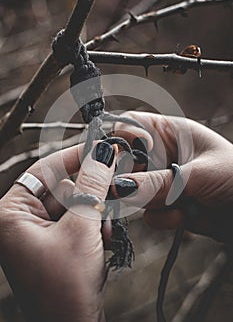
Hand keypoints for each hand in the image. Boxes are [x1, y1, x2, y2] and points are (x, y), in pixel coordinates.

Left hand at [0, 142, 116, 321]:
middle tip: (116, 186)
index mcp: (12, 213)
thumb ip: (93, 185)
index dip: (76, 155)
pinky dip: (94, 223)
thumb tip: (104, 152)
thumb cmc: (66, 287)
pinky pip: (77, 218)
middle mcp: (20, 220)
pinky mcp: (54, 241)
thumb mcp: (82, 228)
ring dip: (95, 211)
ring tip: (103, 230)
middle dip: (90, 192)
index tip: (103, 147)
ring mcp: (37, 232)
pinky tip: (102, 238)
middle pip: (62, 185)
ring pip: (75, 202)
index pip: (45, 169)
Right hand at [112, 111, 232, 243]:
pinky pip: (148, 212)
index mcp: (170, 132)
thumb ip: (157, 182)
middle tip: (132, 189)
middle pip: (126, 162)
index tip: (114, 162)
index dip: (118, 141)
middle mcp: (162, 154)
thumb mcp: (197, 174)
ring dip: (149, 201)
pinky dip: (161, 217)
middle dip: (129, 177)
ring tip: (175, 203)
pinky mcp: (167, 203)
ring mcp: (163, 180)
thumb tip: (118, 187)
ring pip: (133, 190)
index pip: (128, 127)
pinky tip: (182, 216)